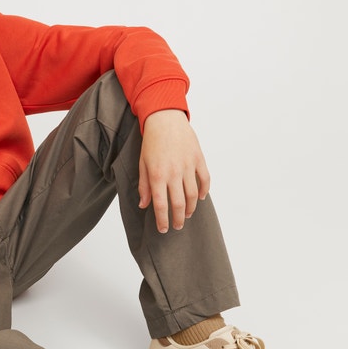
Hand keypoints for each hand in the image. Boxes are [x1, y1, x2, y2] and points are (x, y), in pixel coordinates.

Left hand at [138, 109, 209, 232]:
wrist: (165, 119)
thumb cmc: (152, 142)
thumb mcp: (142, 164)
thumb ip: (144, 186)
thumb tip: (144, 205)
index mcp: (157, 175)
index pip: (160, 205)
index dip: (162, 220)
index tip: (163, 229)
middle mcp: (174, 173)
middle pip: (179, 203)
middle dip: (178, 219)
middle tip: (177, 226)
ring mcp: (188, 166)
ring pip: (193, 194)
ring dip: (191, 208)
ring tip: (187, 215)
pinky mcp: (198, 159)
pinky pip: (205, 179)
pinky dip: (204, 191)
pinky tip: (200, 198)